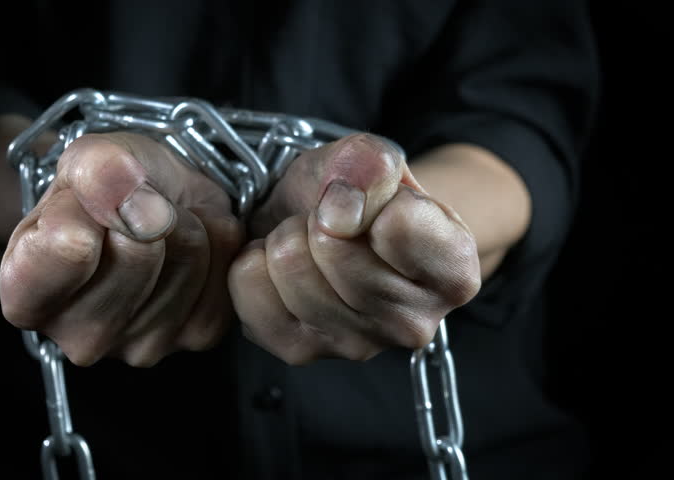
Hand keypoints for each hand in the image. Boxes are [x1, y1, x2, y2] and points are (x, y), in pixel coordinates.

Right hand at [0, 132, 241, 365]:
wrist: (150, 201)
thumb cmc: (107, 188)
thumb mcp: (86, 158)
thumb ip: (93, 169)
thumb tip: (127, 193)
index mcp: (26, 297)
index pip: (59, 257)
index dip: (83, 214)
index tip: (85, 199)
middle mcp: (79, 336)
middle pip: (138, 251)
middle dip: (143, 209)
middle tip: (131, 209)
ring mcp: (141, 345)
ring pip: (189, 254)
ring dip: (183, 221)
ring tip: (160, 225)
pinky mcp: (197, 336)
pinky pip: (225, 267)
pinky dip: (216, 239)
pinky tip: (188, 245)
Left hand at [229, 134, 480, 363]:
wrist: (321, 225)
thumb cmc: (358, 196)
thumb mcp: (374, 158)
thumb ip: (371, 166)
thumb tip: (339, 213)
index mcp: (453, 273)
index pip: (397, 225)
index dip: (366, 196)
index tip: (365, 200)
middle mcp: (413, 324)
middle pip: (331, 248)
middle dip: (317, 218)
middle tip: (329, 224)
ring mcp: (355, 345)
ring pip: (288, 266)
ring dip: (286, 238)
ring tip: (308, 244)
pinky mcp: (299, 351)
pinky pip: (249, 287)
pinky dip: (254, 261)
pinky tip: (280, 268)